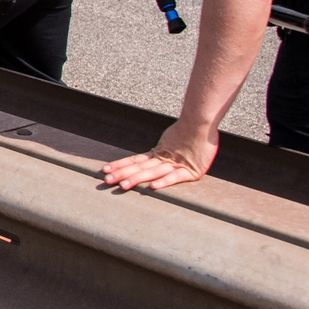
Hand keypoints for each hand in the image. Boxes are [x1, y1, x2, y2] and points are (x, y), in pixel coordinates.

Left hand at [100, 122, 216, 190]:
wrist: (203, 121)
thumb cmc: (191, 129)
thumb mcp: (172, 140)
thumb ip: (164, 148)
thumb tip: (156, 152)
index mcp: (159, 152)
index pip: (135, 160)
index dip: (120, 165)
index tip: (105, 169)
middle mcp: (164, 159)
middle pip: (139, 167)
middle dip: (122, 174)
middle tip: (106, 180)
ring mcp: (176, 165)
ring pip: (152, 172)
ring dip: (137, 179)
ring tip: (123, 186)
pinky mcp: (191, 171)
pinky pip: (175, 177)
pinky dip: (164, 182)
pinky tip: (152, 188)